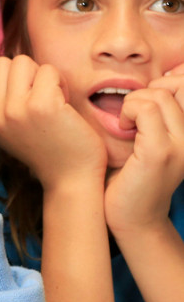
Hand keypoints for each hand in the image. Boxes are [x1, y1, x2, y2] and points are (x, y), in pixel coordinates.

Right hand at [0, 55, 105, 188]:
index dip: (3, 75)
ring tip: (50, 98)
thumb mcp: (6, 127)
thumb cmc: (44, 148)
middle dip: (24, 73)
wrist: (69, 178)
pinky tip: (64, 105)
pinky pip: (48, 70)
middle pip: (2, 62)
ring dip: (41, 75)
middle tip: (38, 96)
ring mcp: (14, 110)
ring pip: (22, 61)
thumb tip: (2, 65)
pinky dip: (60, 82)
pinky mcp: (41, 105)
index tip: (18, 95)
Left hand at [105, 70, 183, 237]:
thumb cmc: (133, 176)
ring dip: (134, 102)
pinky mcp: (160, 152)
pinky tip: (123, 129)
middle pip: (178, 83)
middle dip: (149, 89)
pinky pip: (145, 109)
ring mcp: (182, 144)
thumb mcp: (151, 139)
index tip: (144, 104)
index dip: (165, 82)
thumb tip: (152, 82)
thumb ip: (156, 114)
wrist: (133, 218)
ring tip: (127, 123)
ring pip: (159, 94)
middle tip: (133, 113)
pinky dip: (128, 112)